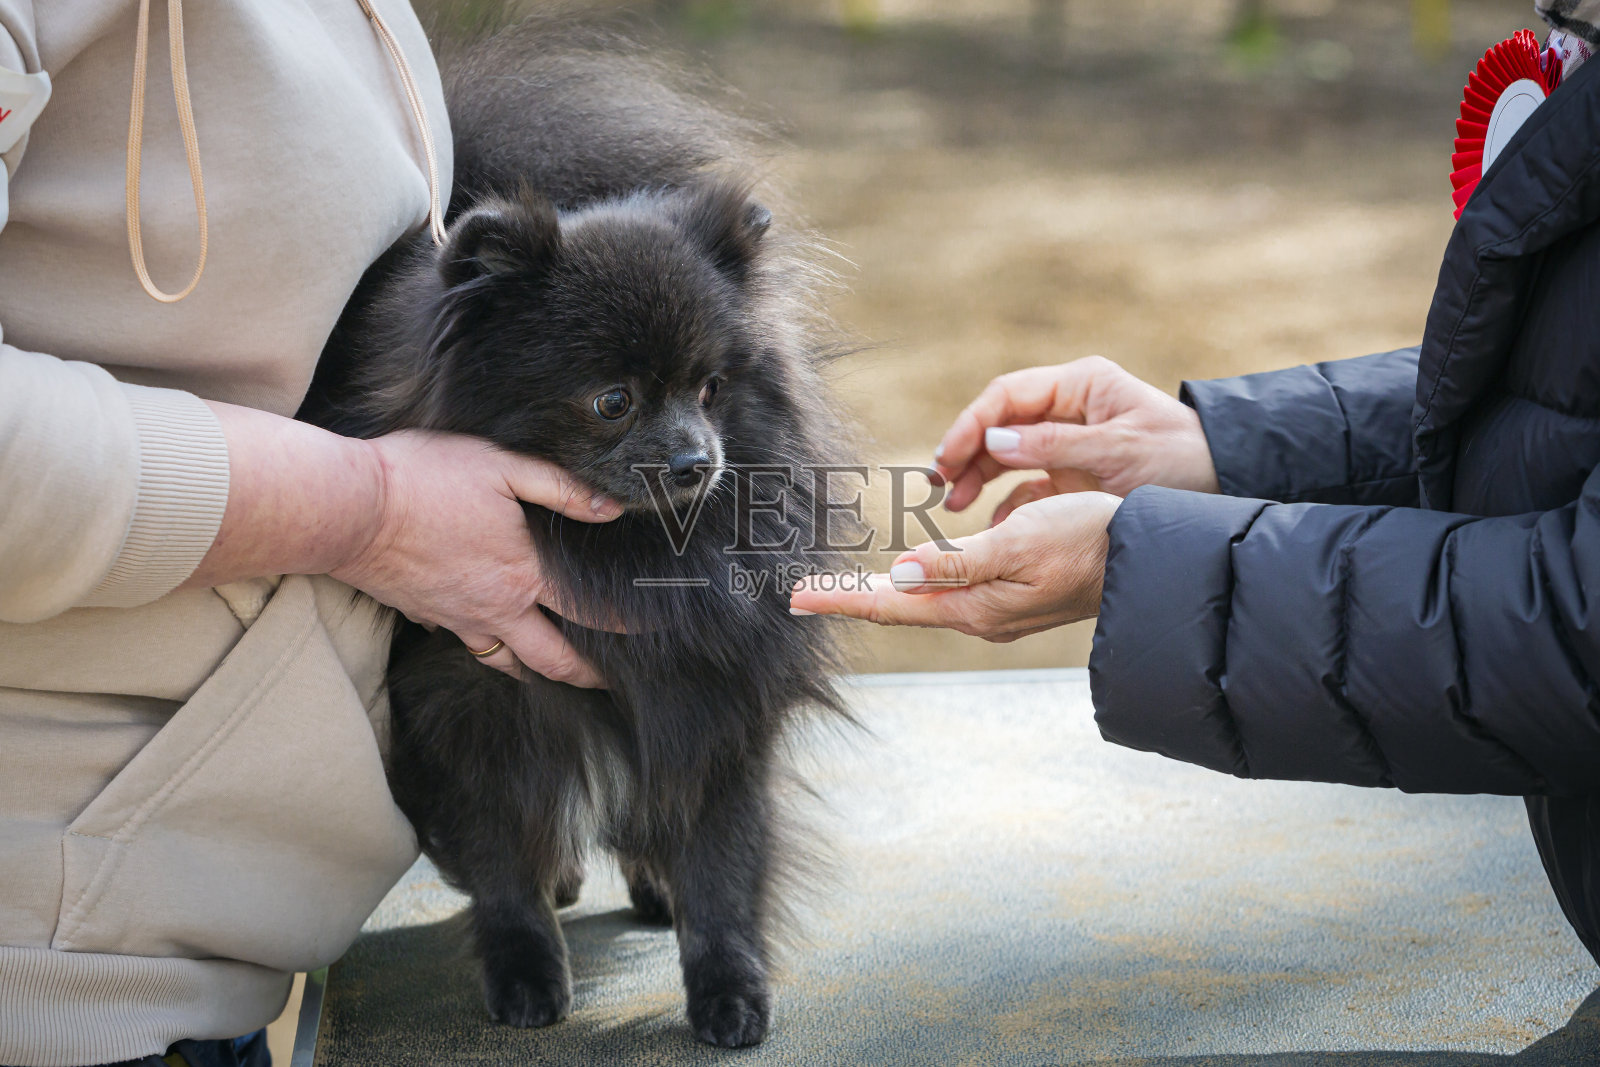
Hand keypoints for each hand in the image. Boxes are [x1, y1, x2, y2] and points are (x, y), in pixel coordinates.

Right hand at [331, 430, 620, 686]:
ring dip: (539, 671)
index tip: (650, 633)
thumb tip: (612, 508)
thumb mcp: (501, 466)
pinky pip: (467, 644)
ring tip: (559, 673)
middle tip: (612, 680)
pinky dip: (490, 650)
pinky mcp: (428, 616)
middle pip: (554, 659)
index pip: (591, 611)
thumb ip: (560, 488)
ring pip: (510, 663)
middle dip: (588, 675)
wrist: (349, 509)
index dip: (626, 625)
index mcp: (524, 572)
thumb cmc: (424, 479)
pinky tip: (495, 640)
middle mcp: (497, 607)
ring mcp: (459, 618)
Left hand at [789, 492, 1118, 640]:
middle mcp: (979, 615)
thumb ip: (958, 561)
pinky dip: (920, 584)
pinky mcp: (1013, 598)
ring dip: (883, 595)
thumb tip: (900, 573)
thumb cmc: (1086, 539)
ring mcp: (996, 611)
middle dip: (852, 600)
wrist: (1146, 560)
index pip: (891, 603)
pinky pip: (950, 593)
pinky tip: (913, 574)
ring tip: (845, 589)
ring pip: (924, 601)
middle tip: (805, 597)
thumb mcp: (1019, 541)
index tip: (796, 600)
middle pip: (900, 607)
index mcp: (973, 606)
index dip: (842, 600)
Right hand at [932, 356, 1219, 516]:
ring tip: (953, 504)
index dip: (971, 425)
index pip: (1007, 396)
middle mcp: (1068, 408)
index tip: (947, 457)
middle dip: (965, 452)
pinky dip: (1006, 502)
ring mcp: (1069, 441)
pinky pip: (1028, 484)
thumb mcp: (1118, 451)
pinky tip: (988, 524)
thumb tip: (994, 442)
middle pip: (999, 424)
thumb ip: (1054, 446)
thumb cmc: (1179, 458)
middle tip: (938, 484)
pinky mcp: (1074, 474)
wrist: (1224, 484)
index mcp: (1079, 385)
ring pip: (1007, 453)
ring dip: (977, 476)